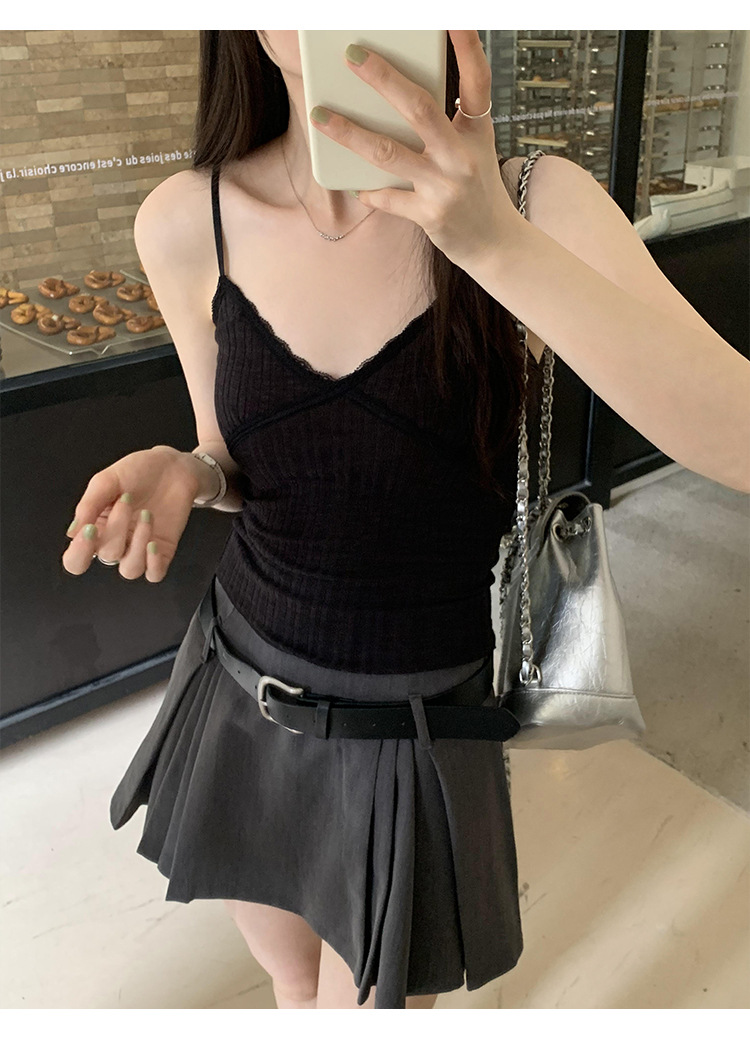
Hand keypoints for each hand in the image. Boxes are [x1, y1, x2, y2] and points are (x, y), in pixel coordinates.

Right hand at [61, 445, 202, 582]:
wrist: (172, 466)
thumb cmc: (137, 471)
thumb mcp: (107, 481)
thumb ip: (89, 505)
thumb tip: (72, 533)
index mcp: (95, 529)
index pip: (76, 559)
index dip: (79, 552)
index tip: (90, 529)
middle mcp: (115, 543)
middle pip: (107, 556)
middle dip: (116, 529)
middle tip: (126, 501)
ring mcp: (139, 549)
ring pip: (130, 569)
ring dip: (138, 543)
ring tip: (147, 515)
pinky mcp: (163, 551)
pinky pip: (154, 574)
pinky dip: (153, 563)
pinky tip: (154, 543)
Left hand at [309, 30, 523, 270]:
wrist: (494, 243)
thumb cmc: (477, 189)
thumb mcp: (471, 149)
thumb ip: (443, 124)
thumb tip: (394, 97)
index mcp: (478, 131)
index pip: (478, 81)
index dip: (467, 47)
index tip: (453, 17)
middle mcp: (462, 155)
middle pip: (419, 108)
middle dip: (382, 79)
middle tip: (352, 56)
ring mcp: (445, 185)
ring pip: (388, 152)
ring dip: (349, 133)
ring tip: (320, 115)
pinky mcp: (429, 214)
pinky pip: (388, 197)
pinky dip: (369, 190)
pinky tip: (354, 184)